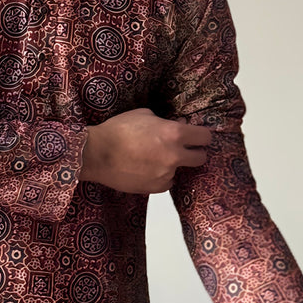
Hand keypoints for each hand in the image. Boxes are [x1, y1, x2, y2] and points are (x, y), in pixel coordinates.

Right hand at [79, 108, 211, 193]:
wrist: (97, 154)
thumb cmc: (117, 130)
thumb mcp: (144, 115)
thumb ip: (164, 122)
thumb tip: (175, 126)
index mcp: (174, 134)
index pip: (205, 137)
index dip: (202, 137)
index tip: (198, 138)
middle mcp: (174, 155)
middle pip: (201, 158)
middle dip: (194, 153)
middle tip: (184, 150)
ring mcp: (166, 173)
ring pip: (181, 171)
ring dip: (173, 166)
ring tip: (154, 160)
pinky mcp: (155, 187)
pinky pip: (166, 182)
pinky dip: (160, 177)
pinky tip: (147, 170)